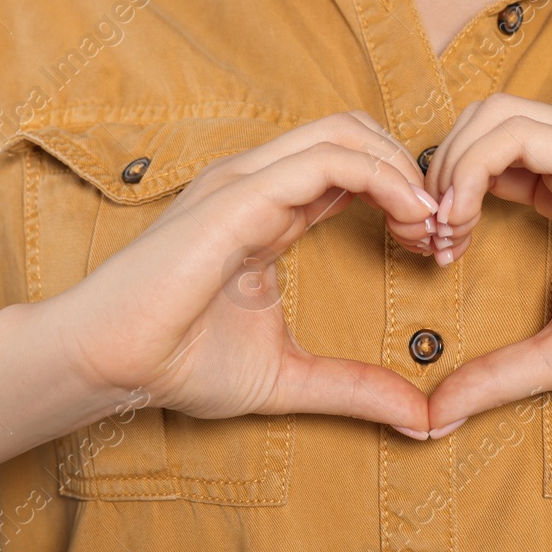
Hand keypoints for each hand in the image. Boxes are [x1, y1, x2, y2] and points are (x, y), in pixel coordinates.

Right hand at [46, 111, 440, 431]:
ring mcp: (246, 180)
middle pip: (355, 132)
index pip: (351, 166)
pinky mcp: (239, 193)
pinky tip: (408, 215)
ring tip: (430, 222)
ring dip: (403, 170)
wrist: (107, 364)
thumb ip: (355, 389)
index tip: (435, 245)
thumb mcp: (288, 378)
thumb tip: (421, 419)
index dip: (404, 194)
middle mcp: (258, 182)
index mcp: (268, 210)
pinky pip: (326, 158)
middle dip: (411, 171)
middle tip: (443, 230)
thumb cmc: (176, 363)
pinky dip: (380, 176)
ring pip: (346, 132)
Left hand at [419, 94, 551, 431]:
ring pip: (495, 111)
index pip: (489, 148)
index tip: (432, 250)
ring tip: (445, 230)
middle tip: (430, 236)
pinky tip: (463, 222)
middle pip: (483, 114)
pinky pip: (518, 136)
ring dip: (450, 164)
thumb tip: (433, 417)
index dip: (445, 187)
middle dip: (438, 166)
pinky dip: (471, 168)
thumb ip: (495, 376)